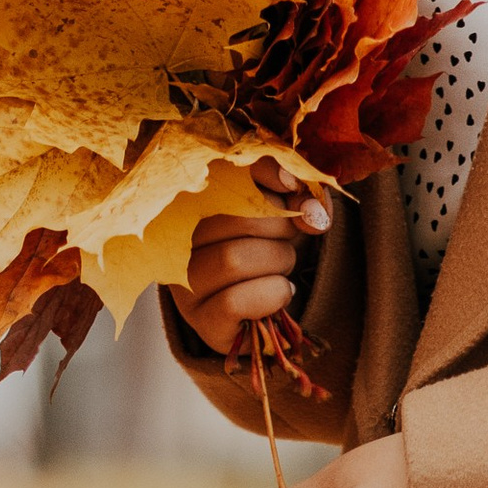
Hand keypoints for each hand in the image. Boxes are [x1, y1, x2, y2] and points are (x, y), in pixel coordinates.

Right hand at [167, 159, 332, 374]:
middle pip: (235, 218)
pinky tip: (279, 292)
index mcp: (195, 201)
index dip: (265, 171)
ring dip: (278, 262)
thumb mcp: (286, 214)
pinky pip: (235, 302)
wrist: (262, 311)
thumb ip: (301, 198)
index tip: (293, 186)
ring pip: (233, 260)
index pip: (224, 168)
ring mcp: (184, 283)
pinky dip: (272, 294)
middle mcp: (176, 240)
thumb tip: (311, 212)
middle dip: (280, 228)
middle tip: (286, 239)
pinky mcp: (201, 319)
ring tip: (280, 268)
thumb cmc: (268, 252)